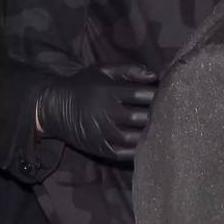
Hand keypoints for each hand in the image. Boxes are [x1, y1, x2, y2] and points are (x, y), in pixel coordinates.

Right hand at [36, 63, 157, 160]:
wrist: (55, 108)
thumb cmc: (84, 84)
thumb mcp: (104, 70)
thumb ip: (129, 70)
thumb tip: (154, 75)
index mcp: (109, 92)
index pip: (140, 94)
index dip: (157, 94)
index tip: (166, 93)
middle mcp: (107, 114)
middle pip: (140, 117)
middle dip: (157, 114)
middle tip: (168, 111)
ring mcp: (103, 134)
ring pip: (135, 137)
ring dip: (150, 132)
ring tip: (161, 126)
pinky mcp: (101, 149)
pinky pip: (125, 152)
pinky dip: (139, 148)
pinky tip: (148, 141)